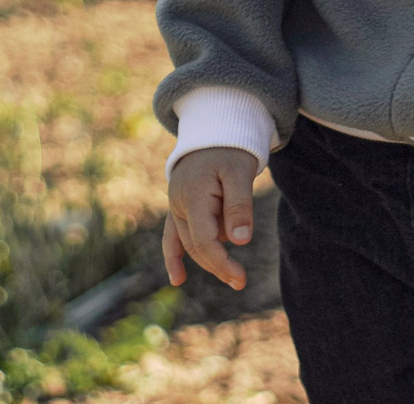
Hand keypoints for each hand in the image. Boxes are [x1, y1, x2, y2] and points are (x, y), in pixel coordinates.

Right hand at [163, 146, 258, 291]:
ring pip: (189, 243)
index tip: (239, 278)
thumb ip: (240, 205)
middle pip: (196, 246)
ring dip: (208, 258)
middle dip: (218, 265)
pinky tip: (177, 279)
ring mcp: (175, 207)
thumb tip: (241, 241)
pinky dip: (174, 256)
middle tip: (241, 282)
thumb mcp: (241, 172)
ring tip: (233, 275)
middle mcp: (179, 204)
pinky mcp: (178, 208)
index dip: (220, 262)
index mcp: (193, 196)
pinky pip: (172, 237)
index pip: (204, 240)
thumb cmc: (230, 150)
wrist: (214, 131)